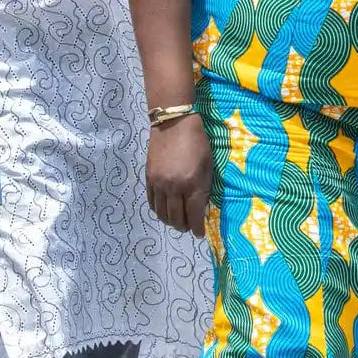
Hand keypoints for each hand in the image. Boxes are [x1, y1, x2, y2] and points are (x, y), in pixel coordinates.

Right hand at [147, 114, 212, 235]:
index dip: (197, 228)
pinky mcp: (149, 178)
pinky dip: (158, 210)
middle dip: (183, 226)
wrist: (173, 123)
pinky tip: (163, 211)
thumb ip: (205, 187)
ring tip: (176, 222)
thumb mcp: (208, 164)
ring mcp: (159, 184)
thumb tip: (201, 207)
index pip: (194, 215)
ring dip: (170, 221)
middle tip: (187, 227)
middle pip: (176, 217)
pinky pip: (152, 202)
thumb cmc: (197, 142)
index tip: (199, 234)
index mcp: (192, 184)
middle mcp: (174, 187)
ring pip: (162, 213)